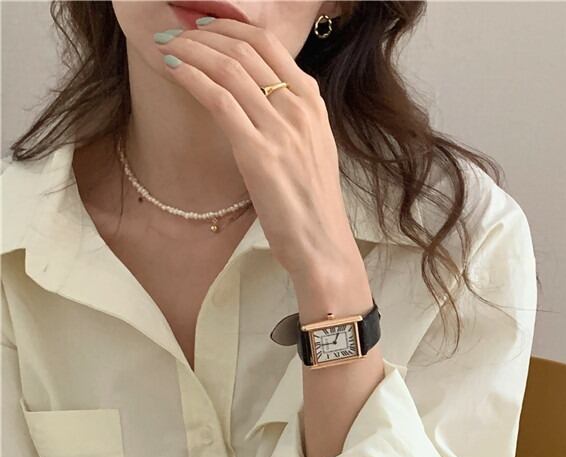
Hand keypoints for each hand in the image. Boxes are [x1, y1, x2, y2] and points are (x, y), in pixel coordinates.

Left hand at [154, 18, 361, 278]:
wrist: (322, 243)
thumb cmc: (313, 205)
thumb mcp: (314, 149)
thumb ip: (295, 118)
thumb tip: (266, 96)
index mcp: (313, 104)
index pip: (268, 44)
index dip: (229, 27)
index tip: (203, 26)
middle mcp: (299, 109)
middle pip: (244, 48)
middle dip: (202, 33)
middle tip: (176, 32)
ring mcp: (280, 130)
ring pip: (228, 68)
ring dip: (190, 50)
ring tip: (167, 47)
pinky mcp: (258, 153)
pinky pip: (218, 99)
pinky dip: (191, 77)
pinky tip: (174, 70)